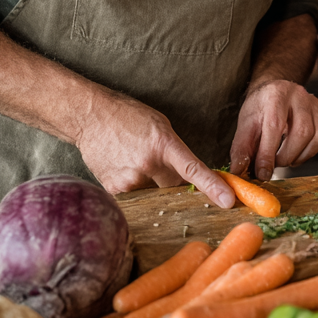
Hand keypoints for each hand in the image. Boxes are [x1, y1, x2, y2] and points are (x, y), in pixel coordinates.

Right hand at [77, 89, 234, 207]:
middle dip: (172, 182)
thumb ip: (175, 152)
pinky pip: (134, 196)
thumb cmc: (127, 116)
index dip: (212, 187)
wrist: (89, 116)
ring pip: (152, 193)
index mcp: (162, 144)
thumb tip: (187, 179)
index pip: (192, 169)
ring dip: (150, 183)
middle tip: (157, 163)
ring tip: (133, 159)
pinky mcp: (113, 190)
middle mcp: (146, 164)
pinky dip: (133, 184)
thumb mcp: (159, 126)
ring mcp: (128, 180)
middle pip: (173, 188)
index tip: (228, 201)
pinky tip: (122, 165)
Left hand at [229, 79, 317, 180]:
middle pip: (302, 132)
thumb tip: (239, 171)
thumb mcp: (246, 124)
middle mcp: (299, 95)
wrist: (274, 91)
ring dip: (302, 156)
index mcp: (276, 94)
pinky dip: (317, 149)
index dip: (268, 153)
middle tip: (276, 164)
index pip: (275, 126)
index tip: (263, 173)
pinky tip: (303, 152)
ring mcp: (315, 103)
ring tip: (288, 159)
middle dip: (287, 156)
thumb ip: (242, 148)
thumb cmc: (260, 108)